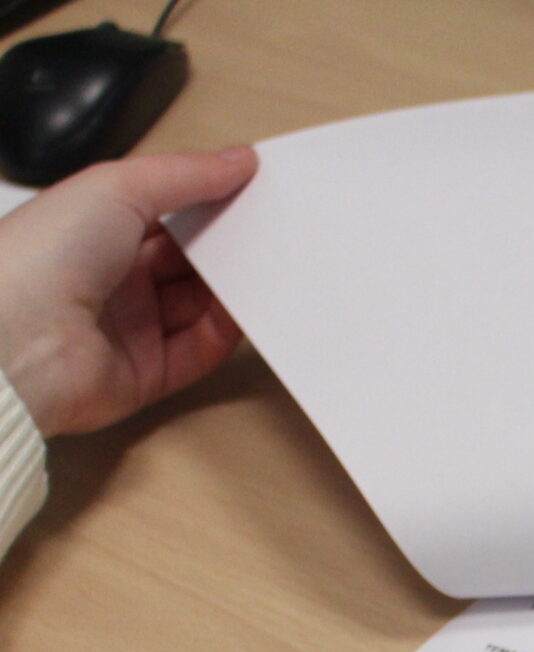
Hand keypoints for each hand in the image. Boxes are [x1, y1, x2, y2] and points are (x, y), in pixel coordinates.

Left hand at [0, 147, 257, 436]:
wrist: (18, 339)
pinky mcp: (148, 373)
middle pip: (187, 260)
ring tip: (270, 265)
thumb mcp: (116, 187)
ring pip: (200, 304)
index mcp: (92, 227)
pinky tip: (250, 310)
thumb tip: (241, 160)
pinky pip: (200, 350)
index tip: (252, 188)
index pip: (163, 212)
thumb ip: (184, 174)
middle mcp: (110, 277)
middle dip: (228, 243)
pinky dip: (228, 332)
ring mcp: (129, 326)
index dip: (205, 199)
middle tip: (271, 227)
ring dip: (234, 286)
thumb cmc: (45, 253)